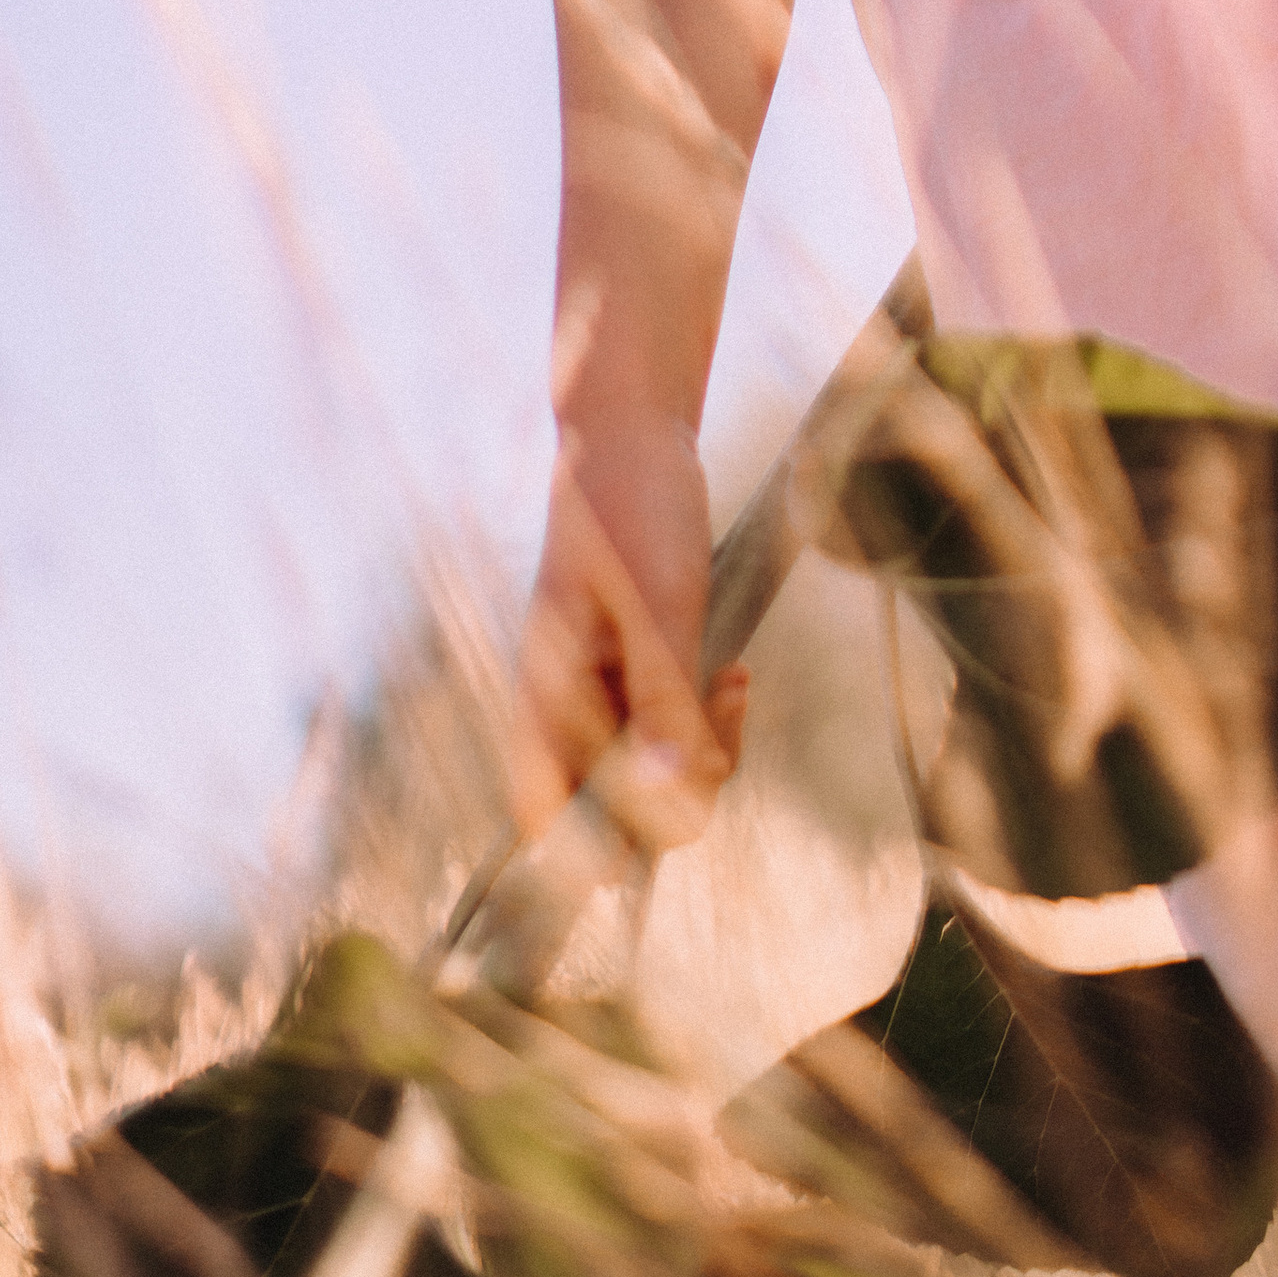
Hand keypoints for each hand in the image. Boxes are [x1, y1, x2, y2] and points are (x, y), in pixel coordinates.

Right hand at [510, 407, 748, 847]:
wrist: (639, 428)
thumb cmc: (636, 502)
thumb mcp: (661, 602)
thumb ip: (664, 701)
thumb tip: (667, 802)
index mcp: (544, 691)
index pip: (543, 817)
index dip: (594, 849)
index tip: (669, 811)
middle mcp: (564, 701)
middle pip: (608, 806)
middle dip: (675, 784)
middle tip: (721, 712)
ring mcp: (597, 685)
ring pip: (647, 768)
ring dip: (698, 747)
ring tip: (734, 684)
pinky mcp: (631, 666)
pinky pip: (665, 725)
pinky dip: (701, 715)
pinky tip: (733, 676)